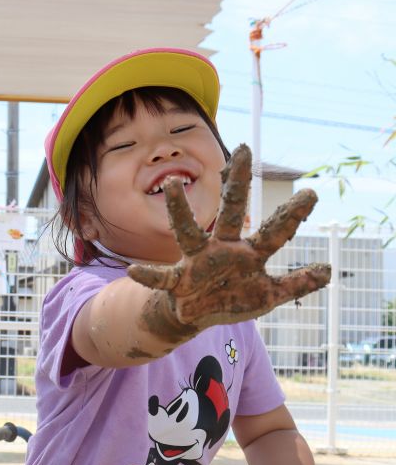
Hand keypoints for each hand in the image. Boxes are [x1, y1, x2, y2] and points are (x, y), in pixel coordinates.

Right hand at [128, 144, 330, 344]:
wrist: (196, 314)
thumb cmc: (232, 298)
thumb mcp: (269, 295)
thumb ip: (296, 283)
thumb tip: (329, 271)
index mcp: (248, 253)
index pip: (274, 230)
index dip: (292, 215)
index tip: (312, 193)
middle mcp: (222, 249)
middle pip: (232, 211)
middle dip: (237, 183)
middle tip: (244, 150)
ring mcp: (197, 262)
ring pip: (188, 231)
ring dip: (179, 209)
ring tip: (171, 184)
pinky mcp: (178, 281)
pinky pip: (161, 278)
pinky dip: (148, 275)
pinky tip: (134, 271)